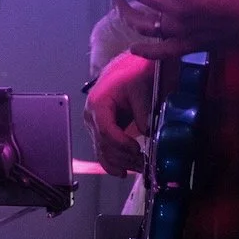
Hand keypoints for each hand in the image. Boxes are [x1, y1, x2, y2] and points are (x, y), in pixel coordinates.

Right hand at [83, 50, 153, 175]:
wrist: (127, 67)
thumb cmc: (131, 73)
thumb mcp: (140, 88)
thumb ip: (142, 111)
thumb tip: (146, 133)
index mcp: (98, 103)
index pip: (106, 131)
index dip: (121, 144)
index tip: (137, 150)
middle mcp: (91, 116)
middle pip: (103, 145)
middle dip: (123, 157)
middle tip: (143, 163)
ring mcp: (94, 124)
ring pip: (102, 151)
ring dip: (120, 162)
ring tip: (138, 168)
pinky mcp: (100, 129)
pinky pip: (103, 149)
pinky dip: (112, 162)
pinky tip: (123, 171)